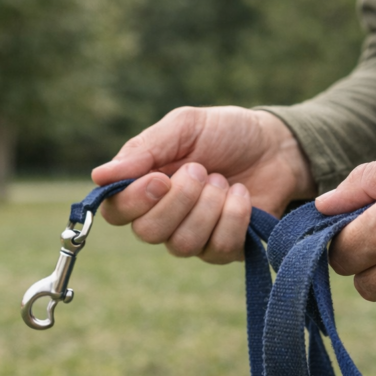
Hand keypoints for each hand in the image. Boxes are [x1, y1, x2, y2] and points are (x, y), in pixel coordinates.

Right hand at [91, 107, 315, 262]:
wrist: (276, 146)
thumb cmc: (226, 132)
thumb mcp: (185, 126)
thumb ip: (145, 149)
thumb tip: (100, 175)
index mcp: (145, 186)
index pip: (116, 212)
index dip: (135, 201)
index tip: (161, 178)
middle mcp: (162, 217)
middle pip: (148, 233)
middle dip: (180, 200)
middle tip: (202, 169)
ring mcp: (192, 237)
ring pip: (182, 244)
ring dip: (209, 207)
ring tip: (222, 180)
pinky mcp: (222, 249)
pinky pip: (217, 248)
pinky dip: (233, 217)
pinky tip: (241, 195)